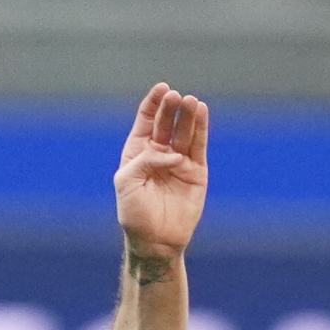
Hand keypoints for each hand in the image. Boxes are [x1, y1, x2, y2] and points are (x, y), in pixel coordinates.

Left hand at [114, 83, 207, 263]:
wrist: (155, 241)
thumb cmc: (135, 213)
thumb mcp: (126, 182)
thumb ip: (144, 161)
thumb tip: (171, 153)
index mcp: (138, 153)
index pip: (147, 121)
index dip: (153, 104)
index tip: (161, 89)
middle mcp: (159, 154)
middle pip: (166, 123)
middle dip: (170, 109)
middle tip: (175, 97)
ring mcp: (179, 162)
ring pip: (184, 132)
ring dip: (188, 116)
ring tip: (191, 101)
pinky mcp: (196, 173)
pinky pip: (199, 147)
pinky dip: (201, 129)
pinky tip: (202, 112)